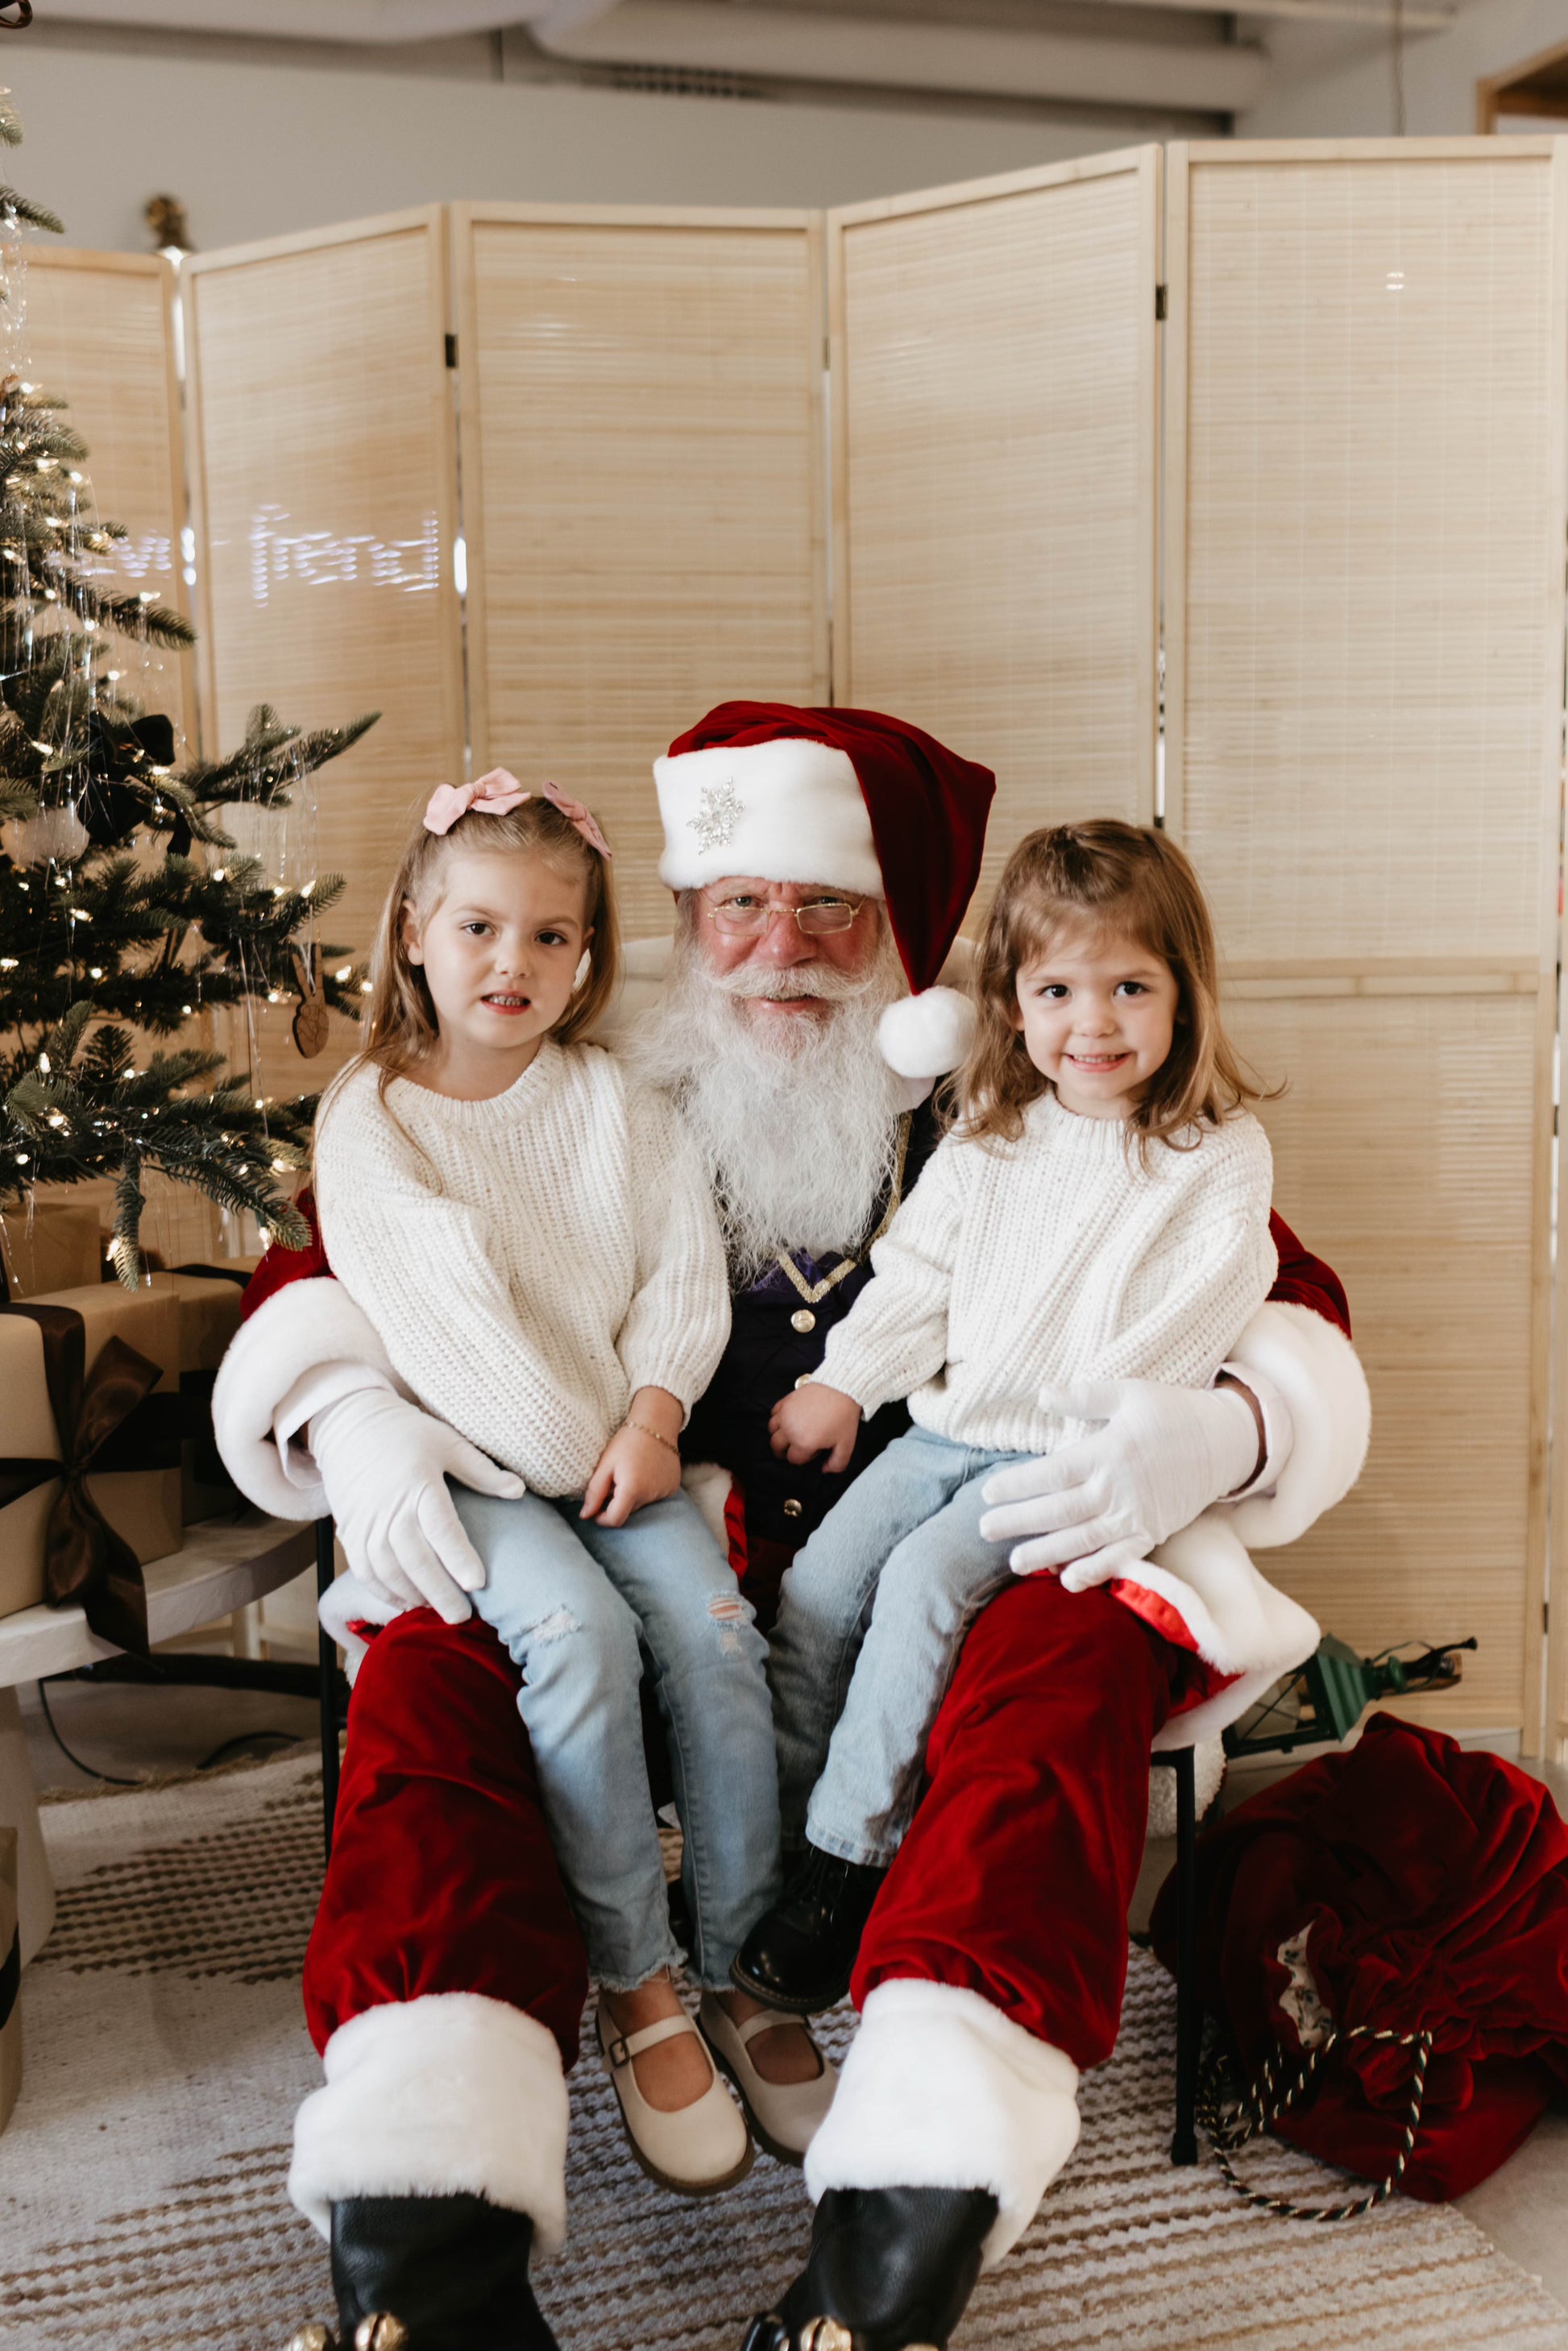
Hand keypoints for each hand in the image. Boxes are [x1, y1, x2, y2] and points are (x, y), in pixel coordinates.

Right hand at [308, 1386, 524, 1622]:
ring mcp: (367, 1523)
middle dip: (439, 1592)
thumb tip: (519, 1490)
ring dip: (413, 1595)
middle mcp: (390, 1508)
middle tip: (462, 1616)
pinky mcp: (350, 1532)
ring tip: (437, 1611)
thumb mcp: (447, 1442)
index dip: (459, 1558)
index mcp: (419, 1484)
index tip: (477, 1583)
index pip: (441, 1528)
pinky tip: (405, 1603)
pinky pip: (365, 1571)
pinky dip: (384, 1592)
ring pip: (389, 1571)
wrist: (350, 1426)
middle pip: (416, 1559)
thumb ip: (481, 1471)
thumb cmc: (406, 1434)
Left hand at [582, 1387, 682, 1525]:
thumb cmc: (626, 1442)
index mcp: (632, 1489)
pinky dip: (647, 1490)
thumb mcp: (605, 1464)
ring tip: (631, 1471)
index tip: (596, 1510)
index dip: (602, 1519)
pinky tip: (646, 1471)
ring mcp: (664, 1491)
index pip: (615, 1520)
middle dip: (617, 1502)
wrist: (656, 1423)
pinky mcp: (673, 1487)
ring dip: (633, 1495)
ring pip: (641, 1504)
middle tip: (614, 1480)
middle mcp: (651, 1494)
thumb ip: (595, 1492)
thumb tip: (585, 1515)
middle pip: (628, 1511)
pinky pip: (655, 1496)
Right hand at [769, 1382, 861, 1473]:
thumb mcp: (846, 1445)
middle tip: (793, 1449)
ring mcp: (785, 1414)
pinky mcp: (785, 1401)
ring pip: (771, 1430)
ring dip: (778, 1435)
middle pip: (776, 1447)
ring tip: (789, 1435)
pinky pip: (773, 1413)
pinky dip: (777, 1419)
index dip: (804, 1458)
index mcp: (803, 1443)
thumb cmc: (843, 1416)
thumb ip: (837, 1464)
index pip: (794, 1459)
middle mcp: (790, 1430)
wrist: (841, 1389)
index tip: (814, 1450)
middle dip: (784, 1451)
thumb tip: (825, 1470)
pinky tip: (788, 1419)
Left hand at [977, 1376, 1260, 1583]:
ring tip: (1014, 1562)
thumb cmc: (1173, 1412)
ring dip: (1046, 1552)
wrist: (1225, 1442)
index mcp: (1108, 1451)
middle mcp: (1118, 1488)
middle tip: (984, 1530)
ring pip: (1083, 1539)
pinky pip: (1120, 1558)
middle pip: (1060, 1510)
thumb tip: (1042, 1395)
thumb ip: (1085, 1397)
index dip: (1018, 1485)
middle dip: (1019, 1521)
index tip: (987, 1493)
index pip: (1052, 1473)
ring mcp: (1136, 1514)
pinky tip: (1068, 1581)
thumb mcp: (1130, 1393)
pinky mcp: (1152, 1532)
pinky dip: (1095, 1572)